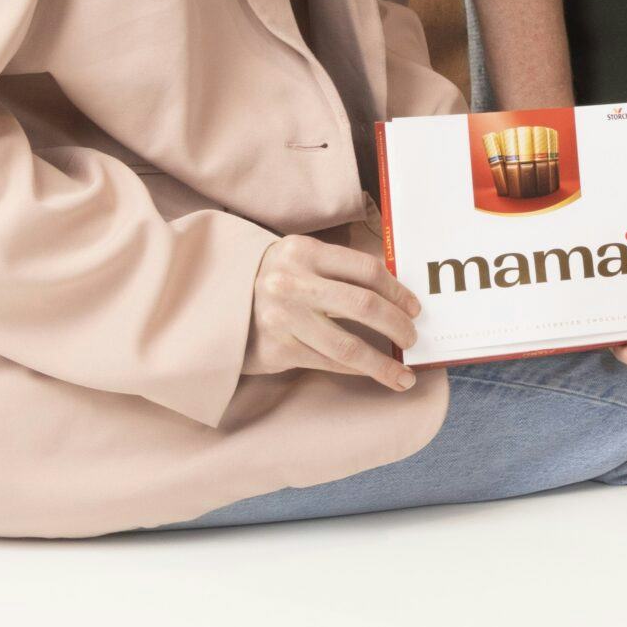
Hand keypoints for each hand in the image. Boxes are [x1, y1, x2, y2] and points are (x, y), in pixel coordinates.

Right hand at [242, 234, 423, 390]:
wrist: (211, 301)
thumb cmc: (271, 277)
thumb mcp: (300, 258)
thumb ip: (339, 269)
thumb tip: (395, 294)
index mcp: (304, 252)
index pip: (366, 270)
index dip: (398, 291)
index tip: (415, 308)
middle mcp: (293, 284)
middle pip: (364, 306)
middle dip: (397, 325)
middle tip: (413, 338)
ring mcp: (283, 319)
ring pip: (348, 345)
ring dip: (382, 363)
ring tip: (403, 374)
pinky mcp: (276, 350)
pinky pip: (327, 362)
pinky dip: (356, 370)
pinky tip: (374, 374)